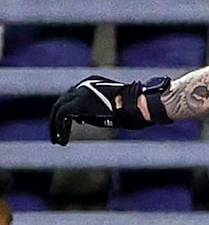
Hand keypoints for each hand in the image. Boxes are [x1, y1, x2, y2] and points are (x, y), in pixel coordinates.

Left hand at [50, 76, 171, 145]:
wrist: (135, 105)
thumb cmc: (131, 109)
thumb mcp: (109, 108)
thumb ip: (92, 111)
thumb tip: (78, 119)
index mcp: (91, 83)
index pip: (72, 97)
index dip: (68, 114)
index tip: (67, 127)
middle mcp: (83, 85)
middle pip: (63, 102)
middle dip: (57, 120)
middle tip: (56, 135)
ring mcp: (80, 92)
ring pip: (58, 108)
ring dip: (56, 126)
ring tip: (57, 141)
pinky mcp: (78, 102)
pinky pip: (62, 115)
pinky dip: (59, 128)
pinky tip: (61, 141)